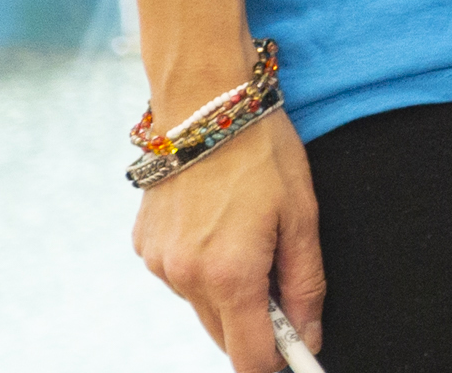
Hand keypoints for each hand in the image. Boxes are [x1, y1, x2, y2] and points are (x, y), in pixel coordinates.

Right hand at [133, 112, 318, 369]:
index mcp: (229, 274)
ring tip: (250, 235)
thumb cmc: (263, 154)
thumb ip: (305, 285)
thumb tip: (307, 337)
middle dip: (257, 325)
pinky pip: (180, 276)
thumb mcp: (302, 216)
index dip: (277, 362)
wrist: (206, 103)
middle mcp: (184, 277)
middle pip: (224, 335)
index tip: (297, 357)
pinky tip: (220, 225)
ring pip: (202, 305)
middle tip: (284, 285)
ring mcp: (158, 264)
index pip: (248, 356)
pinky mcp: (144, 246)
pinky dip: (203, 267)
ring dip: (229, 292)